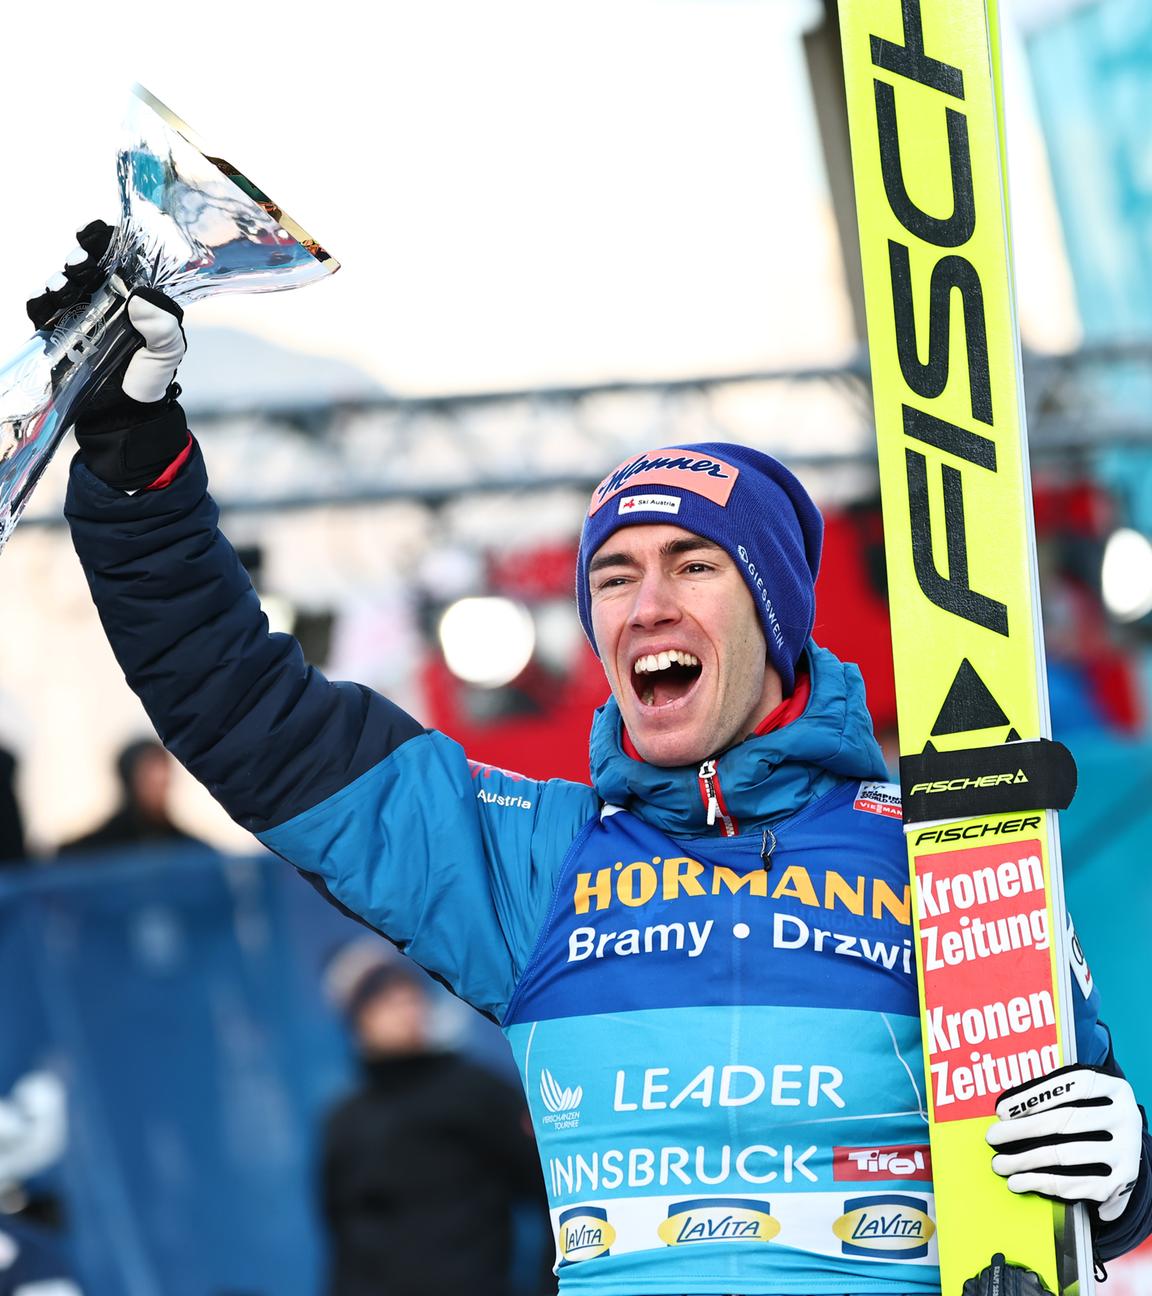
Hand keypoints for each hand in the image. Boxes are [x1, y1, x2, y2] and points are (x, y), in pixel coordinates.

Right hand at [30, 222, 188, 489]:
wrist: (124, 414)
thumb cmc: (150, 378)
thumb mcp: (167, 352)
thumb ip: (162, 327)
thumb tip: (141, 297)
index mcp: (134, 294)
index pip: (118, 256)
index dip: (104, 240)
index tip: (95, 236)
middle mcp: (104, 298)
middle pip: (85, 264)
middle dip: (79, 257)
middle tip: (80, 263)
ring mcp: (79, 313)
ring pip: (62, 284)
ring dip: (59, 280)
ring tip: (63, 287)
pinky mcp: (59, 332)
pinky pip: (43, 311)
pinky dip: (40, 304)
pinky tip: (46, 305)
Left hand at [987, 1064, 1142, 1221]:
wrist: (1126, 1148)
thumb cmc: (1091, 1114)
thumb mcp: (1084, 1096)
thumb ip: (1053, 1096)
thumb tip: (1006, 1113)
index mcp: (1113, 1088)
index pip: (1070, 1086)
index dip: (1033, 1097)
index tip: (1001, 1111)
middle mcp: (1125, 1117)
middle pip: (1065, 1121)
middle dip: (1022, 1130)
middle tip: (993, 1137)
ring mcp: (1126, 1151)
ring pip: (1066, 1155)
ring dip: (1026, 1161)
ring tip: (1000, 1164)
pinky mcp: (1122, 1182)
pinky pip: (1075, 1183)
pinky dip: (1043, 1183)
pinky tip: (1020, 1182)